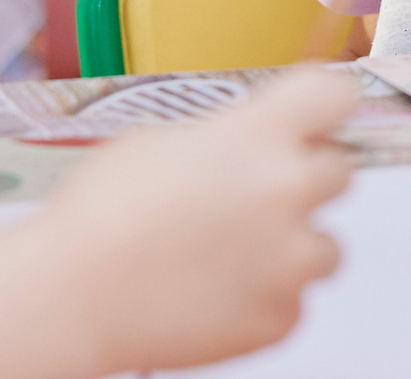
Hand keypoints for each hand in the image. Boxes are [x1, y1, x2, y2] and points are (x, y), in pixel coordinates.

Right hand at [47, 70, 356, 372]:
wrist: (72, 296)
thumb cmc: (100, 215)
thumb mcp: (159, 141)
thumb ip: (222, 139)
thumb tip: (244, 146)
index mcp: (259, 133)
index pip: (336, 94)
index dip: (324, 107)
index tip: (314, 120)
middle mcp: (288, 189)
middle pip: (338, 171)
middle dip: (302, 181)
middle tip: (253, 197)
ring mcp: (290, 258)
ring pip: (325, 245)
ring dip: (290, 248)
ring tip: (229, 255)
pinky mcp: (281, 317)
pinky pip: (293, 302)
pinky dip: (263, 300)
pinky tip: (214, 293)